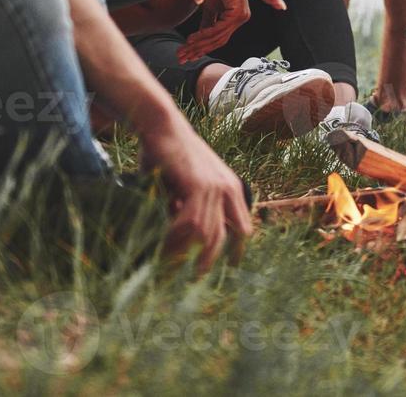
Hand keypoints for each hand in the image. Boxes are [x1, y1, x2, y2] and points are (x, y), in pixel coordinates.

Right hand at [140, 120, 252, 272]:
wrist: (162, 127)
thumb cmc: (168, 157)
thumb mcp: (184, 187)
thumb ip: (187, 210)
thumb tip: (181, 242)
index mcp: (230, 189)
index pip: (243, 228)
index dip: (235, 252)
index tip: (224, 271)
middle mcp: (228, 189)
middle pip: (227, 237)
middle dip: (210, 261)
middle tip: (192, 279)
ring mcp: (216, 187)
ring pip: (208, 234)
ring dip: (187, 252)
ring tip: (169, 265)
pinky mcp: (200, 186)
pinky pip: (193, 224)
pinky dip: (178, 239)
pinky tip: (164, 246)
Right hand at [178, 0, 251, 61]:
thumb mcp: (210, 5)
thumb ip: (207, 21)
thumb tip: (198, 36)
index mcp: (235, 18)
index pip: (218, 39)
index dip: (201, 48)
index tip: (186, 54)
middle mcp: (240, 19)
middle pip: (217, 41)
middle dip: (197, 51)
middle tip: (181, 57)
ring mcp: (241, 17)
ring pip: (217, 38)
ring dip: (198, 45)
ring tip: (183, 50)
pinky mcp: (237, 13)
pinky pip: (218, 29)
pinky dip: (204, 35)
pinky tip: (192, 39)